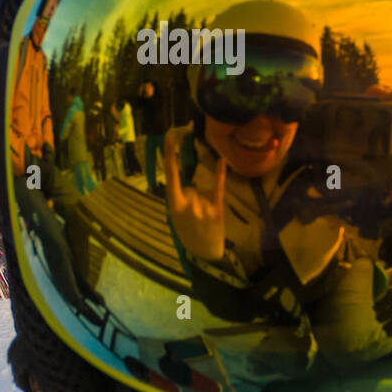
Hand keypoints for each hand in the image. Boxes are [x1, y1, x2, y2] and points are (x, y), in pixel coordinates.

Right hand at [164, 123, 226, 261]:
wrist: (204, 254)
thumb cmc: (188, 235)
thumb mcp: (175, 219)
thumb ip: (179, 200)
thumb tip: (188, 186)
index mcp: (173, 205)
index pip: (170, 175)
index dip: (169, 155)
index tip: (169, 137)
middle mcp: (188, 203)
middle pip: (190, 187)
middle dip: (191, 199)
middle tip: (193, 219)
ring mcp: (203, 206)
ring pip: (202, 191)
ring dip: (202, 203)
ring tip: (203, 222)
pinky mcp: (218, 208)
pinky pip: (218, 187)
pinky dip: (220, 173)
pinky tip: (222, 159)